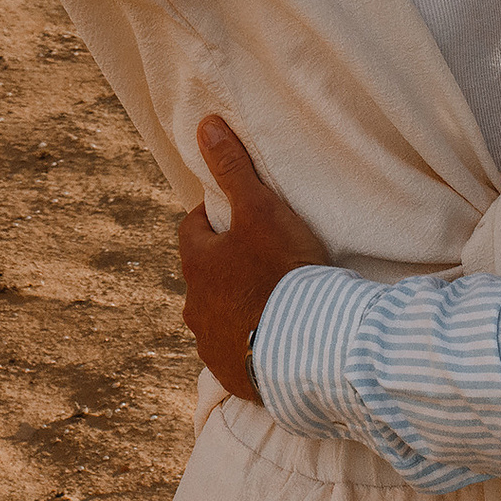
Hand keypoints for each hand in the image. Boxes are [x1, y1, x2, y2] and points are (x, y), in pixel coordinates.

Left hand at [176, 116, 328, 402]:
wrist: (306, 347)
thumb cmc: (282, 271)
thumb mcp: (262, 210)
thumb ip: (233, 169)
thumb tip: (205, 125)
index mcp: (197, 264)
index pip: (193, 231)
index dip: (213, 220)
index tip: (236, 216)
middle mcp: (194, 306)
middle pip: (204, 278)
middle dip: (225, 268)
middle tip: (260, 260)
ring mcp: (211, 344)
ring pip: (217, 318)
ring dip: (236, 309)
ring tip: (271, 304)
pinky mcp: (233, 375)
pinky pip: (237, 356)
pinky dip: (250, 345)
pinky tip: (275, 341)